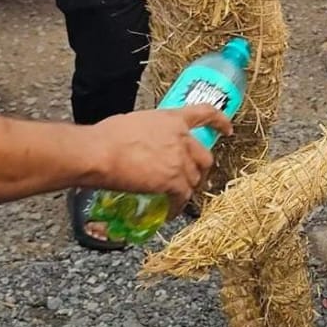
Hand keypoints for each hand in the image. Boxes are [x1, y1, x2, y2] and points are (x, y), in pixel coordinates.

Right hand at [87, 105, 232, 214]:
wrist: (99, 152)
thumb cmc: (106, 136)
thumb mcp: (135, 123)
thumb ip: (150, 131)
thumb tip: (145, 142)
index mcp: (172, 119)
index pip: (205, 114)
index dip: (220, 122)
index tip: (227, 130)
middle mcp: (182, 139)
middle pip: (205, 157)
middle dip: (201, 169)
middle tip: (194, 177)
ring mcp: (180, 161)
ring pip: (195, 179)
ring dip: (188, 189)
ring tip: (177, 197)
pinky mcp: (173, 181)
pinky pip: (183, 197)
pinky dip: (177, 207)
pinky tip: (170, 212)